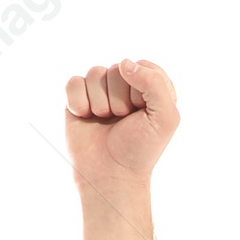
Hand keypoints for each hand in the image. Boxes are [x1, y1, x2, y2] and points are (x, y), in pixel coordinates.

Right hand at [64, 58, 179, 187]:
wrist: (110, 175)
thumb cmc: (140, 150)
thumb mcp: (165, 118)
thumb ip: (155, 83)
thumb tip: (124, 63)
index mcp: (150, 88)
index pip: (143, 66)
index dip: (141, 91)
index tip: (143, 114)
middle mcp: (125, 87)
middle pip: (117, 69)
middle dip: (119, 98)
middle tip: (122, 121)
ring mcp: (100, 92)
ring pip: (95, 74)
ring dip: (100, 103)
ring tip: (105, 122)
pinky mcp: (78, 99)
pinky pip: (74, 83)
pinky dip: (79, 103)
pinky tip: (86, 118)